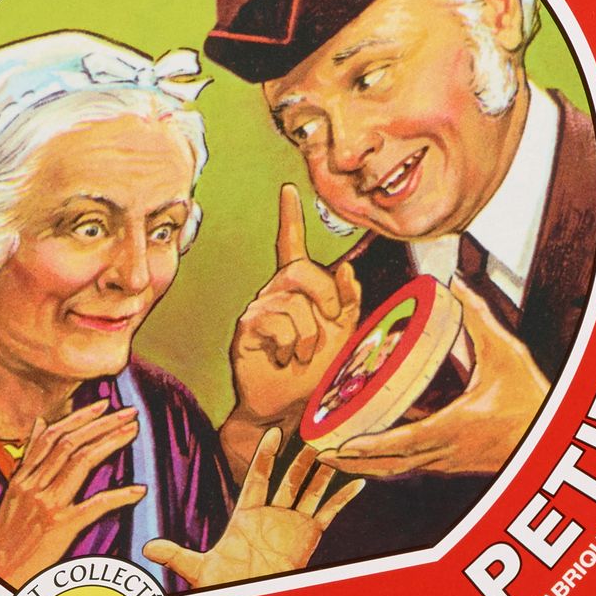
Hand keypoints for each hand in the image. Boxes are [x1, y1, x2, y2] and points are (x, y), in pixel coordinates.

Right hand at [0, 400, 144, 587]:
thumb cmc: (6, 536)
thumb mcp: (12, 492)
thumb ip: (29, 458)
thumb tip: (41, 422)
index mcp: (23, 477)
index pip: (54, 436)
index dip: (81, 417)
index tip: (105, 404)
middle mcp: (33, 485)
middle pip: (71, 444)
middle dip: (102, 424)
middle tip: (129, 412)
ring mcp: (46, 505)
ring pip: (81, 463)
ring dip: (110, 443)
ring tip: (132, 431)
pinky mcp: (60, 527)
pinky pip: (94, 506)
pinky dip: (119, 496)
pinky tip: (138, 489)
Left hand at [144, 427, 362, 587]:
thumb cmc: (225, 584)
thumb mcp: (199, 567)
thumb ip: (176, 554)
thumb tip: (148, 548)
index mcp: (247, 514)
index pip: (258, 477)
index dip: (266, 455)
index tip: (274, 432)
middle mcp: (272, 514)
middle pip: (289, 478)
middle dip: (301, 458)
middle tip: (314, 432)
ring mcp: (292, 524)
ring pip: (310, 491)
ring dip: (322, 472)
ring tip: (336, 447)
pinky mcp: (309, 537)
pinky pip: (329, 513)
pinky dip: (343, 498)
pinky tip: (358, 483)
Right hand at [229, 183, 362, 428]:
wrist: (289, 405)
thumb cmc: (315, 368)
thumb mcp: (343, 331)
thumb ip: (349, 300)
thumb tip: (347, 268)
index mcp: (297, 288)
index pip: (291, 245)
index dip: (290, 217)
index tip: (289, 190)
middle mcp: (275, 292)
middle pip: (302, 272)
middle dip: (326, 298)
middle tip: (330, 323)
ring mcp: (258, 309)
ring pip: (294, 304)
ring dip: (310, 336)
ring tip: (301, 355)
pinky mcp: (247, 329)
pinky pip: (277, 323)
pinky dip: (291, 346)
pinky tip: (283, 358)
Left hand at [317, 279, 549, 477]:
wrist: (558, 438)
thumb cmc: (534, 399)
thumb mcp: (507, 354)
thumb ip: (480, 319)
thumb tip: (456, 284)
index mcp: (452, 427)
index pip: (398, 443)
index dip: (365, 447)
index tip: (336, 445)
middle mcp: (445, 452)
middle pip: (388, 464)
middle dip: (352, 460)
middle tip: (320, 449)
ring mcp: (450, 461)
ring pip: (399, 468)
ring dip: (367, 463)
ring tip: (337, 451)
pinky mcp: (456, 462)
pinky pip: (414, 463)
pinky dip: (390, 458)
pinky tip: (378, 441)